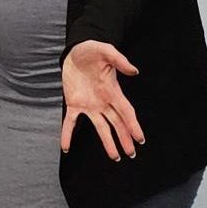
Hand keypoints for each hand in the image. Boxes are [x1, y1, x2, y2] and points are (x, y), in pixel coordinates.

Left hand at [60, 39, 143, 159]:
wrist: (75, 52)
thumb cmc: (93, 51)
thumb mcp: (106, 51)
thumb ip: (119, 60)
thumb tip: (134, 71)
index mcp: (112, 91)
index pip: (126, 111)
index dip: (133, 125)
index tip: (141, 139)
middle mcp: (103, 101)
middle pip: (116, 123)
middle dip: (124, 138)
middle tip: (131, 154)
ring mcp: (89, 105)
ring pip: (100, 127)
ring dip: (107, 142)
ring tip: (115, 156)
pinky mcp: (74, 103)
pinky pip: (70, 122)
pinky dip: (67, 135)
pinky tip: (66, 147)